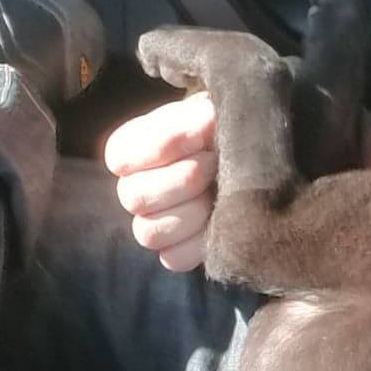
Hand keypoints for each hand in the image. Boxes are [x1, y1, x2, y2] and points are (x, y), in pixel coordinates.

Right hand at [104, 89, 217, 272]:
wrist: (251, 162)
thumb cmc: (222, 131)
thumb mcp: (210, 112)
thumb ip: (199, 116)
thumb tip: (204, 122)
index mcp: (131, 150)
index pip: (120, 157)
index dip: (162, 147)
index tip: (201, 136)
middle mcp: (134, 189)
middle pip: (133, 197)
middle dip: (184, 179)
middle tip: (214, 164)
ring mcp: (152, 224)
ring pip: (149, 232)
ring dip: (193, 211)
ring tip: (219, 192)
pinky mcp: (175, 252)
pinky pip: (173, 258)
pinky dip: (199, 241)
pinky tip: (218, 220)